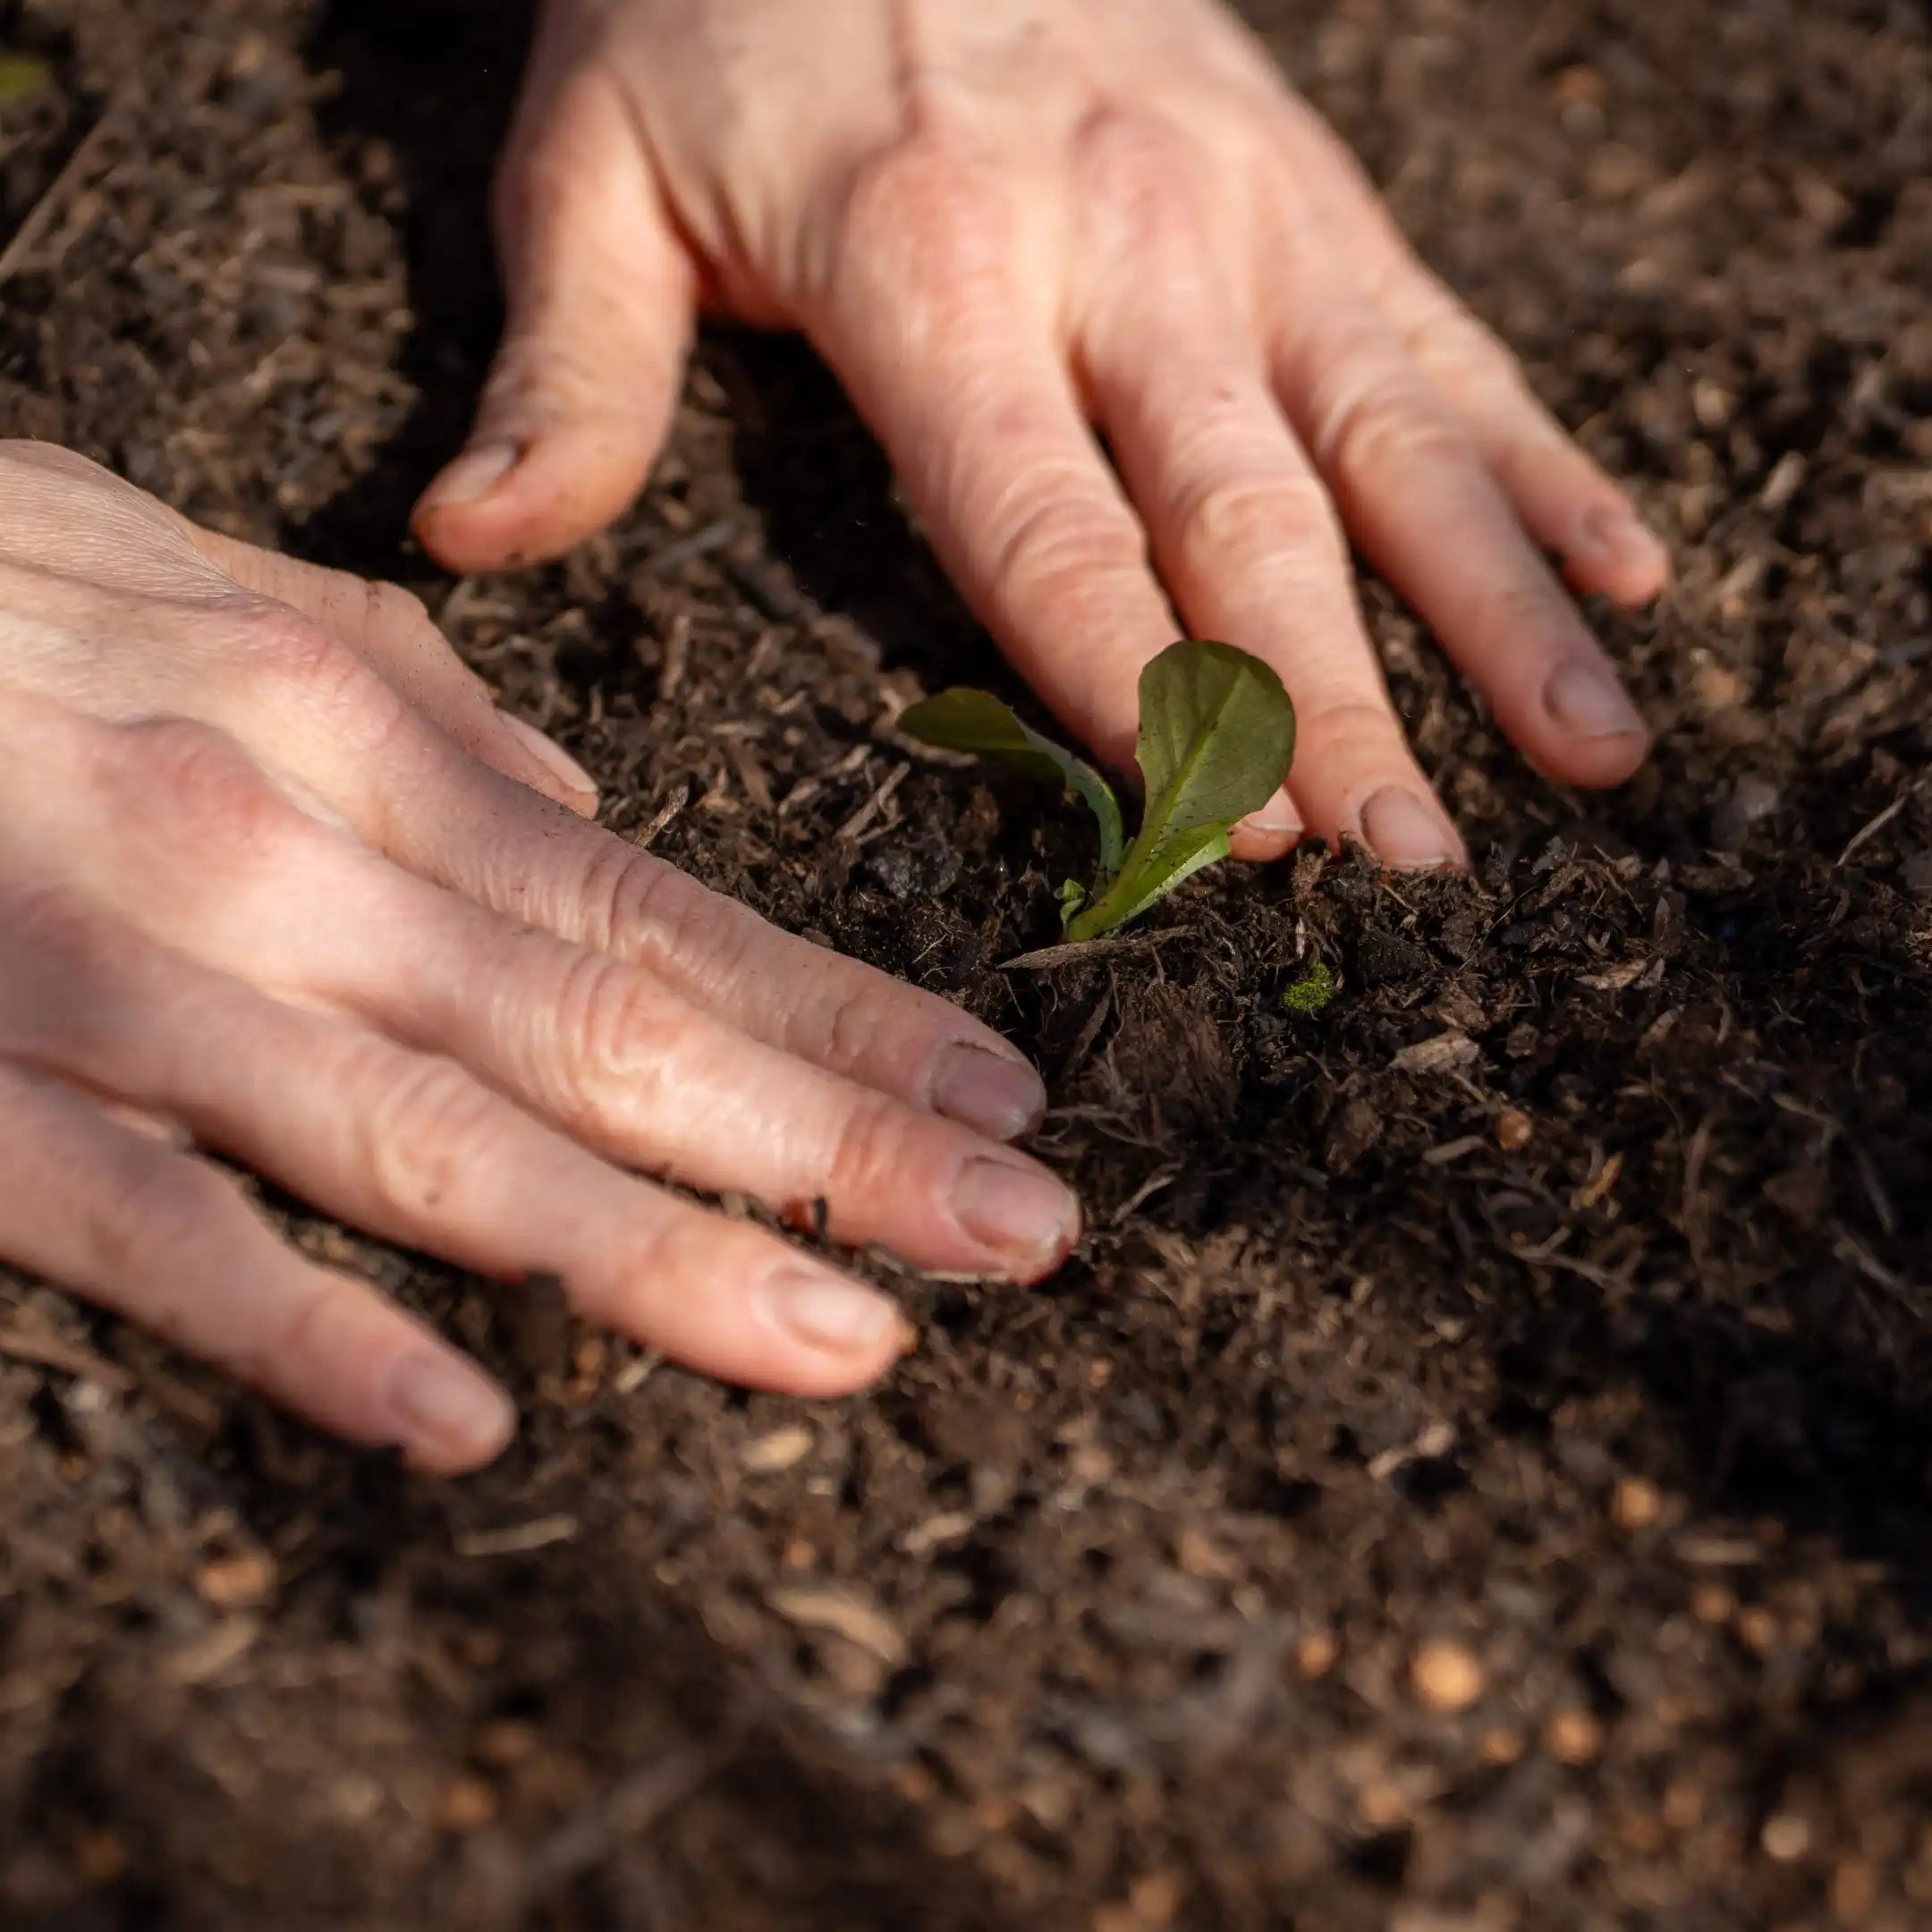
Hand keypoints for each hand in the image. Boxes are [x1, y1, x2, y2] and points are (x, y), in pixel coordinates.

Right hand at [0, 442, 1076, 1471]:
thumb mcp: (219, 585)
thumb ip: (419, 710)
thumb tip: (583, 809)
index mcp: (355, 741)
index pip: (663, 912)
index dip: (847, 1013)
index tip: (999, 1095)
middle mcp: (283, 864)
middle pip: (613, 1036)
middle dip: (834, 1147)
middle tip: (1024, 1238)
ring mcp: (130, 989)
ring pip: (437, 1146)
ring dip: (658, 1259)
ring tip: (847, 1344)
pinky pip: (155, 1234)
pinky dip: (300, 1330)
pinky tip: (455, 1422)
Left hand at [414, 0, 1669, 870]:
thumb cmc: (713, 3)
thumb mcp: (590, 164)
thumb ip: (564, 369)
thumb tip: (469, 545)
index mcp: (933, 270)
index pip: (1052, 538)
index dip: (1142, 708)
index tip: (1219, 855)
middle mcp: (1122, 248)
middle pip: (1249, 526)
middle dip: (1339, 716)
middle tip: (1418, 875)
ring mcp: (1242, 216)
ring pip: (1391, 443)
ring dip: (1498, 611)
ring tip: (1595, 755)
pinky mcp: (1314, 188)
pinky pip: (1446, 338)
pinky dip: (1543, 456)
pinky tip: (1634, 564)